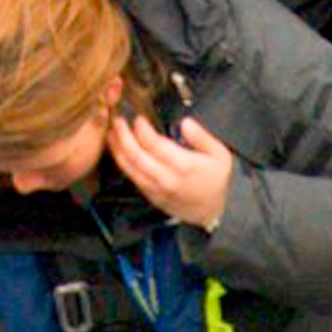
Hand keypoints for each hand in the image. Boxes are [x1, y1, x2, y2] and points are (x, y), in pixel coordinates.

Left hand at [101, 102, 239, 230]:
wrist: (215, 213)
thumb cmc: (218, 179)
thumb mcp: (220, 154)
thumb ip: (202, 137)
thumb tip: (185, 122)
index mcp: (184, 166)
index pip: (156, 145)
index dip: (143, 130)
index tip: (138, 118)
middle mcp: (167, 179)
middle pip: (137, 157)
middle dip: (124, 137)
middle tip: (118, 120)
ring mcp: (156, 190)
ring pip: (130, 169)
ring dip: (117, 150)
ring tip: (110, 132)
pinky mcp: (151, 196)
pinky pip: (133, 178)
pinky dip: (122, 163)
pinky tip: (118, 150)